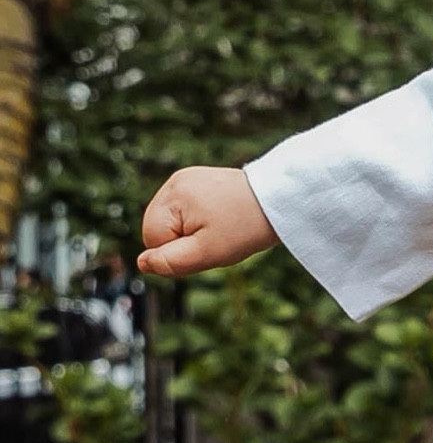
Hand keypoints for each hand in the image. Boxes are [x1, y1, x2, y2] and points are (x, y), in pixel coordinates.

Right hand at [138, 167, 278, 277]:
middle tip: (217, 236)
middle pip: (160, 229)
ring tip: (221, 226)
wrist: (281, 201)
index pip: (152, 240)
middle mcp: (175, 182)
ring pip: (173, 222)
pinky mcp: (199, 180)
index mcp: (173, 196)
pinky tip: (221, 217)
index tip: (208, 243)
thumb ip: (171, 262)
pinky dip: (200, 220)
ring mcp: (187, 178)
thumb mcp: (207, 253)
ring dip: (192, 231)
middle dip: (184, 240)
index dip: (179, 251)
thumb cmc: (246, 227)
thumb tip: (142, 264)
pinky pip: (187, 211)